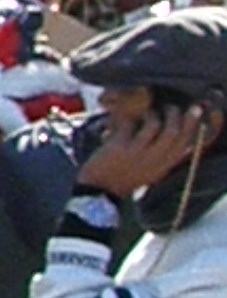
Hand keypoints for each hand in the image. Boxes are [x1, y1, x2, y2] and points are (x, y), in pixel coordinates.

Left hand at [80, 105, 212, 197]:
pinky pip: (131, 125)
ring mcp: (137, 152)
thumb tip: (177, 131)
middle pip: (175, 132)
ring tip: (149, 113)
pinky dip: (131, 119)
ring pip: (155, 125)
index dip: (195, 126)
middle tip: (171, 107)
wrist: (100, 190)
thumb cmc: (126, 177)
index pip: (189, 144)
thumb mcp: (152, 171)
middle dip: (176, 115)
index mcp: (165, 166)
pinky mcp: (119, 146)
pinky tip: (127, 121)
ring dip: (153, 114)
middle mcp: (155, 160)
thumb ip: (164, 156)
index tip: (196, 112)